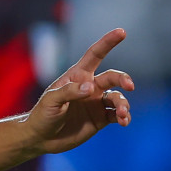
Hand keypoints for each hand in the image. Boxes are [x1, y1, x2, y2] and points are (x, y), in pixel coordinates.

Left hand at [22, 29, 133, 154]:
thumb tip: (91, 87)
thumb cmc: (42, 115)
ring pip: (118, 98)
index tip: (122, 32)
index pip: (95, 55)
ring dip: (123, 104)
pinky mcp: (100, 119)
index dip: (108, 42)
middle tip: (129, 86)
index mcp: (77, 76)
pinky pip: (117, 115)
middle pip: (112, 77)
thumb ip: (70, 91)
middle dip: (123, 78)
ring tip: (122, 115)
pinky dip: (124, 117)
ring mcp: (96, 103)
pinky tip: (124, 121)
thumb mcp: (51, 100)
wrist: (41, 138)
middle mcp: (90, 87)